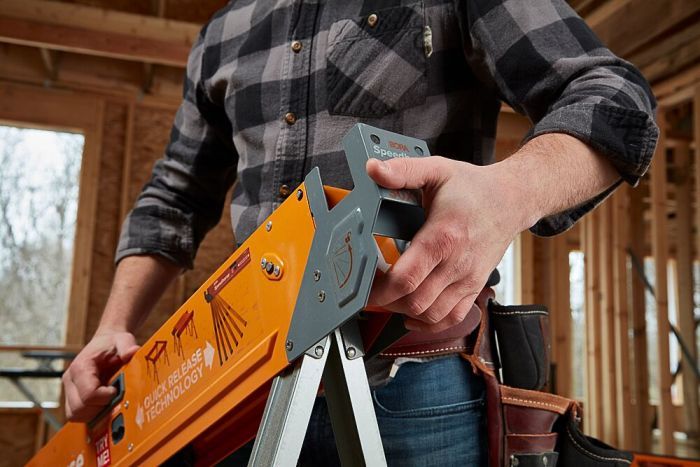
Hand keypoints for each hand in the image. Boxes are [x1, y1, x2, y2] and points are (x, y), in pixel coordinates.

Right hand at [62, 330, 139, 421]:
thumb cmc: (113, 343)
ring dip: (94, 413)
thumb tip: (133, 351)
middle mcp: (70, 380)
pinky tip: (104, 404)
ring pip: (75, 415)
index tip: (116, 389)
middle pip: (78, 409)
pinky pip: (77, 414)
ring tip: (109, 401)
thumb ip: (127, 346)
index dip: (105, 397)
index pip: (88, 394)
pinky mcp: (72, 397)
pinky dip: (90, 414)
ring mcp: (69, 390)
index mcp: (80, 367)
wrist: (105, 342)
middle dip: (100, 408)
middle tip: (114, 396)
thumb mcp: (123, 340)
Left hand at [366, 156, 528, 332]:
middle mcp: (456, 263)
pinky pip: (452, 318)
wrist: (512, 200)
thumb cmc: (473, 187)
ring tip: (390, 298)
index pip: (406, 278)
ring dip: (405, 312)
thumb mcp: (436, 170)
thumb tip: (373, 170)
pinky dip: (429, 323)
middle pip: (415, 302)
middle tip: (371, 291)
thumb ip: (403, 171)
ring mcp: (467, 279)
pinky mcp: (474, 287)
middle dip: (387, 302)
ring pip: (431, 314)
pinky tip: (413, 315)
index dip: (380, 290)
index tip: (364, 285)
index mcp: (442, 236)